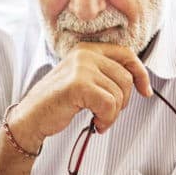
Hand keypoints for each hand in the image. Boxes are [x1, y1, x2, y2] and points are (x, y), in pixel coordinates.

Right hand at [8, 43, 151, 150]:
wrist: (30, 118)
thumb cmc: (56, 103)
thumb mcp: (82, 80)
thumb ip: (104, 74)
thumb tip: (138, 81)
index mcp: (86, 50)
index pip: (126, 55)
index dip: (140, 74)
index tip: (145, 91)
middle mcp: (84, 54)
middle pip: (126, 78)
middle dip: (122, 102)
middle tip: (107, 114)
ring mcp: (81, 68)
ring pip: (119, 94)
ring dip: (112, 115)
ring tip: (98, 120)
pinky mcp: (78, 85)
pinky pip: (109, 105)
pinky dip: (106, 120)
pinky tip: (96, 124)